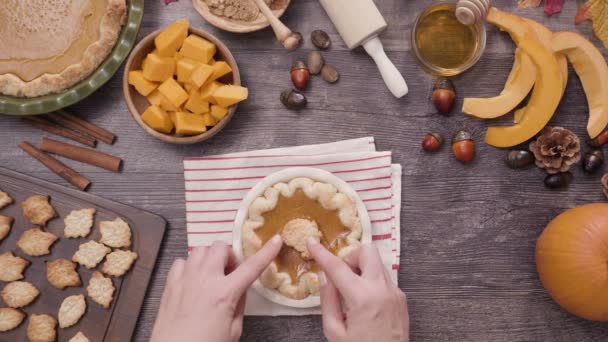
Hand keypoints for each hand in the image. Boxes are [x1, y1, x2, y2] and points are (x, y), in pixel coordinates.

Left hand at [151, 236, 281, 341]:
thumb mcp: (233, 330)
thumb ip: (238, 305)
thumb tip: (239, 288)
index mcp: (225, 293)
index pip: (252, 267)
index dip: (267, 252)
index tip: (276, 240)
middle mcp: (204, 280)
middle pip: (220, 248)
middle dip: (229, 256)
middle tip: (230, 271)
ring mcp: (185, 279)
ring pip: (200, 250)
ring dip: (209, 258)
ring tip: (211, 274)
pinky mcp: (170, 284)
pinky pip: (182, 261)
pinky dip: (190, 265)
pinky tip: (192, 279)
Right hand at [307, 239, 408, 341]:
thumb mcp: (335, 332)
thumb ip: (328, 300)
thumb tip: (325, 276)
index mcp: (363, 298)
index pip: (337, 267)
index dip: (321, 253)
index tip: (311, 241)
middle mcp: (382, 289)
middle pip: (367, 251)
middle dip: (350, 256)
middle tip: (340, 275)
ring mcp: (395, 293)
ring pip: (377, 263)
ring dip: (361, 268)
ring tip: (350, 292)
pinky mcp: (402, 299)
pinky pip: (384, 278)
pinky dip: (371, 281)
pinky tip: (363, 302)